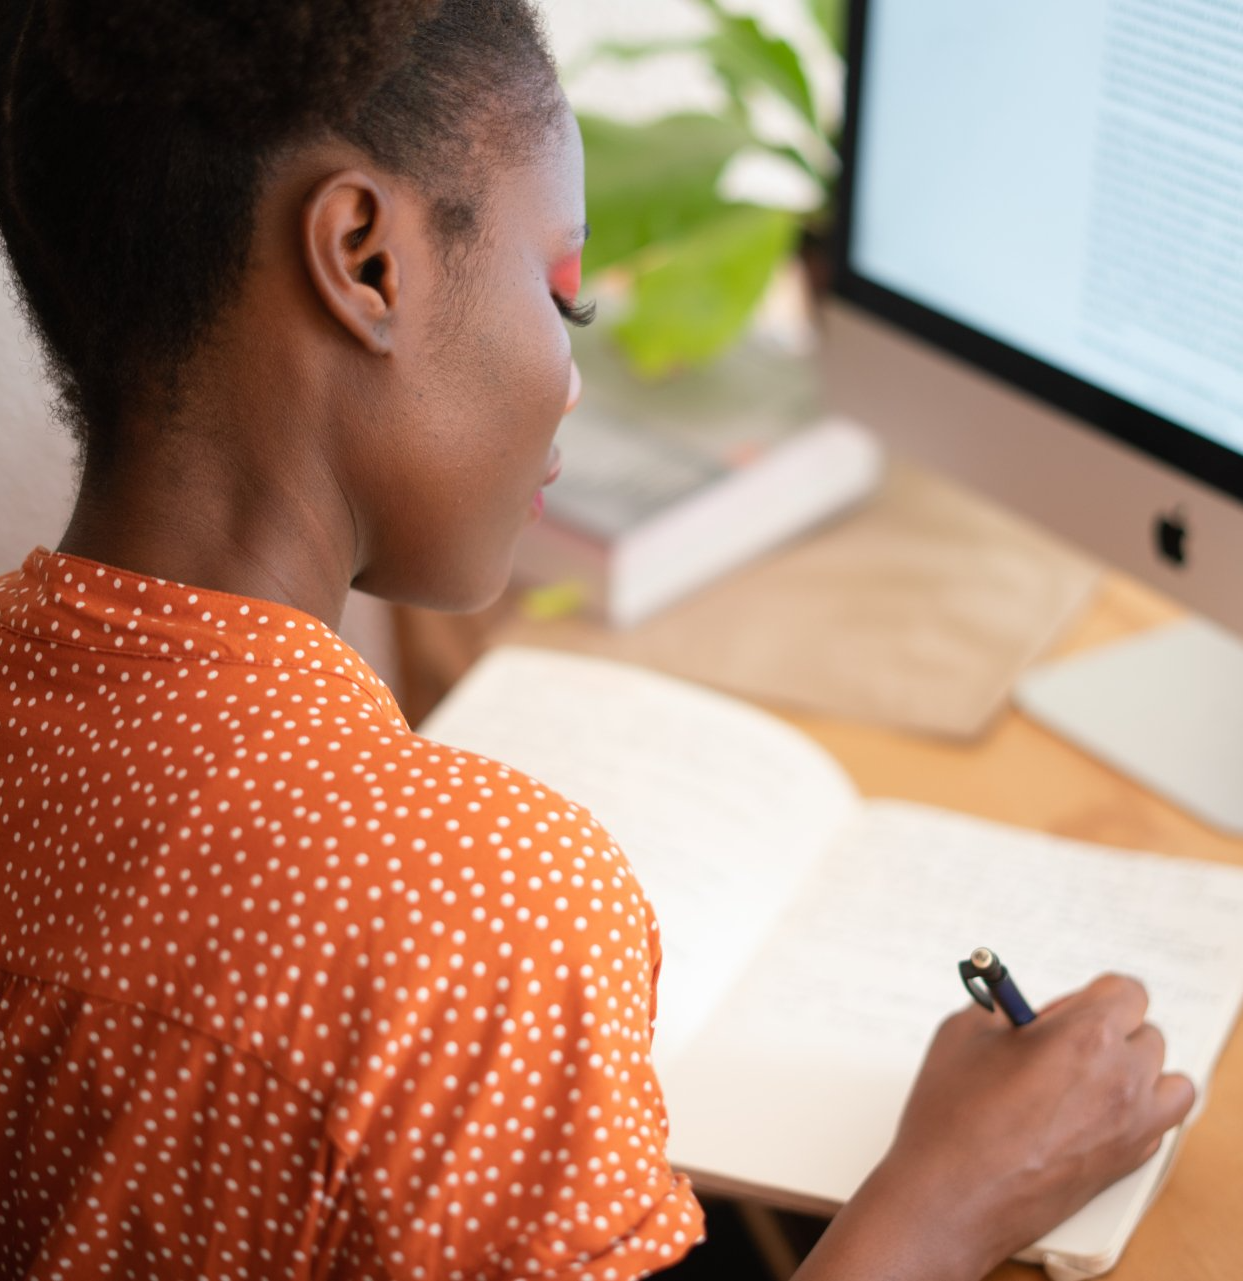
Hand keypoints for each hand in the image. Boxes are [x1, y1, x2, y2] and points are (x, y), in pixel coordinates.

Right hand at [795, 973, 1193, 1280]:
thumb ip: (1002, 1008)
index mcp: (1086, 1035)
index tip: (1063, 1009)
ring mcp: (1131, 1126)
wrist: (952, 1196)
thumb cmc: (954, 1116)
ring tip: (1091, 1078)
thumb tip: (1018, 1008)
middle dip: (1109, 1031)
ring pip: (1168, 1082)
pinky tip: (1089, 1113)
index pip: (1127, 992)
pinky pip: (1157, 1123)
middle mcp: (1121, 1079)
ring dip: (1138, 1072)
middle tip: (1061, 1043)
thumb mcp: (964, 1032)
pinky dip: (1136, 1111)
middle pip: (1147, 1034)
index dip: (1092, 995)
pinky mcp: (1127, 1164)